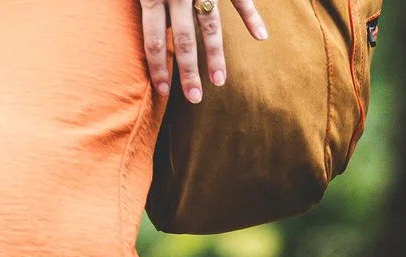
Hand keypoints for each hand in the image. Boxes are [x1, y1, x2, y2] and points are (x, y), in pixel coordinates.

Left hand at [142, 0, 268, 103]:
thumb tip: (154, 28)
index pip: (153, 38)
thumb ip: (146, 1)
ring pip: (211, 25)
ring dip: (215, 55)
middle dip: (188, 71)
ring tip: (219, 81)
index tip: (163, 91)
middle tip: (194, 99)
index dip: (157, 66)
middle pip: (183, 39)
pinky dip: (251, 17)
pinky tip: (260, 36)